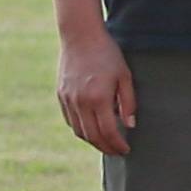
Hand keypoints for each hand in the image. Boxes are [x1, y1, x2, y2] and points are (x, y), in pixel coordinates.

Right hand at [55, 21, 136, 157]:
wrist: (80, 37)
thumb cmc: (108, 55)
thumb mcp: (125, 76)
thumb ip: (128, 102)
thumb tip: (129, 125)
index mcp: (98, 98)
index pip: (108, 131)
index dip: (117, 144)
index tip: (126, 150)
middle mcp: (80, 102)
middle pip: (92, 135)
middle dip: (105, 147)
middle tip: (117, 152)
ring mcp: (68, 100)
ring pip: (79, 130)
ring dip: (92, 141)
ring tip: (106, 144)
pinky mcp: (61, 96)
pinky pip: (70, 120)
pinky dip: (81, 129)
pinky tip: (92, 130)